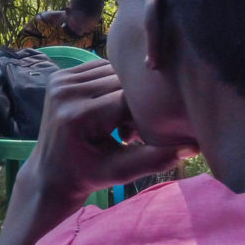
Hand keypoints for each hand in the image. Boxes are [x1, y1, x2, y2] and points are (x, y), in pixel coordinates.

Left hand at [21, 59, 196, 204]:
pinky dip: (110, 84)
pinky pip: (98, 69)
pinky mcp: (58, 76)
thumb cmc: (87, 176)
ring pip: (111, 72)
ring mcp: (59, 81)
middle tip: (127, 131)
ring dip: (123, 92)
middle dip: (133, 103)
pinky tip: (107, 108)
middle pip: (120, 83)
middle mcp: (65, 92)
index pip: (128, 101)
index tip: (137, 136)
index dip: (143, 116)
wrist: (49, 174)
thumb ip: (156, 159)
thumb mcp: (121, 173)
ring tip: (116, 121)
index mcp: (78, 115)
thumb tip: (194, 146)